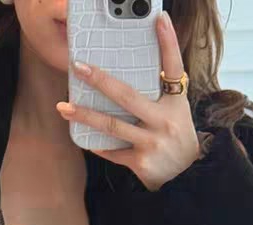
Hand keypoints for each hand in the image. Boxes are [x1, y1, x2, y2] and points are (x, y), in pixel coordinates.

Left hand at [56, 9, 201, 191]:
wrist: (188, 177)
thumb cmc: (176, 136)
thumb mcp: (176, 110)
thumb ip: (160, 91)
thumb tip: (134, 69)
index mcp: (176, 103)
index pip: (173, 66)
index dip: (168, 42)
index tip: (159, 18)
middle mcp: (165, 121)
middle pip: (127, 96)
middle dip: (100, 80)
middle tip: (78, 67)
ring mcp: (152, 143)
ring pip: (112, 126)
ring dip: (85, 116)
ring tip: (64, 107)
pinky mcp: (142, 163)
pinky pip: (113, 152)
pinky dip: (98, 145)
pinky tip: (83, 137)